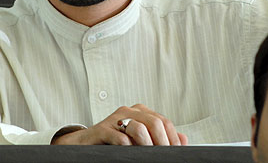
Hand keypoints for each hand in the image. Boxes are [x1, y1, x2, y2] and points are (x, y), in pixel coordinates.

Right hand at [51, 104, 187, 144]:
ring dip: (147, 146)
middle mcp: (129, 111)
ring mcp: (114, 119)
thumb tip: (183, 139)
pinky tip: (130, 155)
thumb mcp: (138, 140)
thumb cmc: (112, 143)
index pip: (164, 122)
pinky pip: (120, 138)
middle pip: (154, 122)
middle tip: (163, 157)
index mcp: (140, 112)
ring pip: (139, 128)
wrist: (84, 144)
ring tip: (147, 156)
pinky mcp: (102, 129)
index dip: (172, 139)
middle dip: (163, 144)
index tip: (175, 153)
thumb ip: (159, 138)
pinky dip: (128, 149)